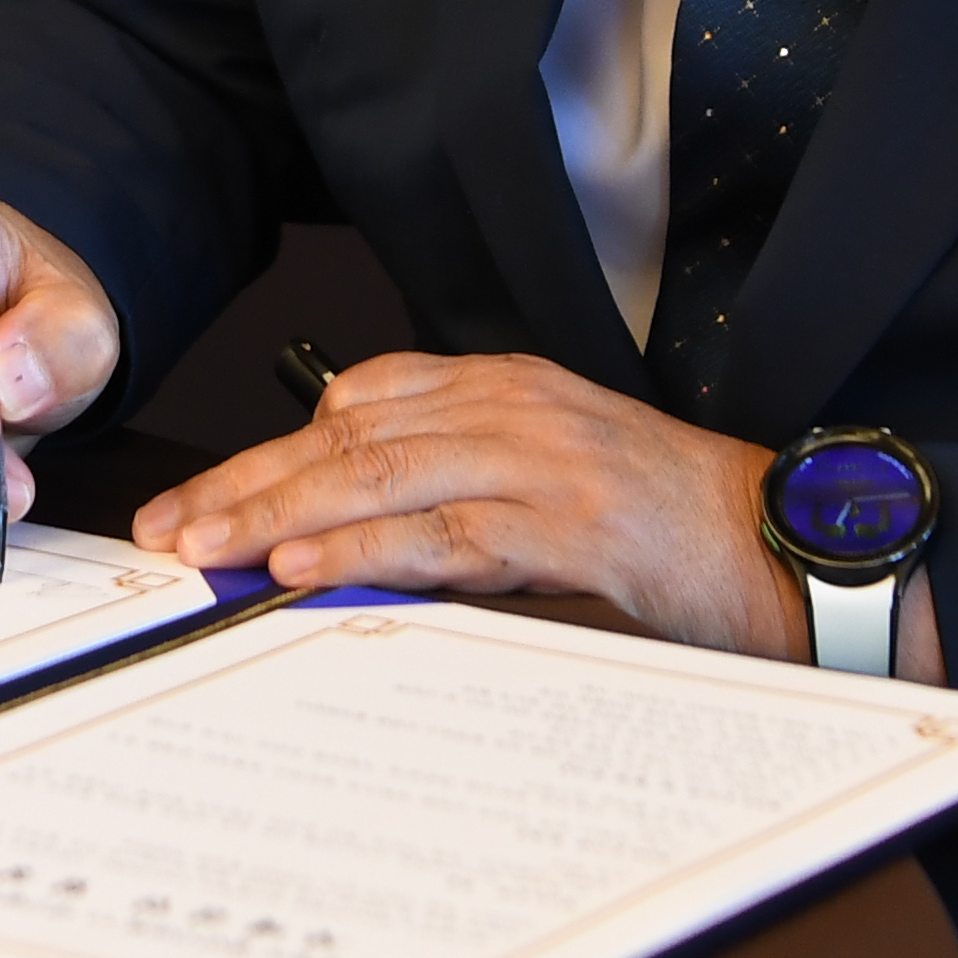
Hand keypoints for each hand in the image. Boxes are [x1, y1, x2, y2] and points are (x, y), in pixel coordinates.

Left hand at [132, 352, 939, 675]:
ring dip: (279, 518)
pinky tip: (303, 571)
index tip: (202, 494)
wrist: (787, 544)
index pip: (358, 401)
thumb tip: (356, 524)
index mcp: (508, 386)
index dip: (269, 450)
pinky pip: (441, 537)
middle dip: (246, 482)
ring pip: (379, 478)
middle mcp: (514, 407)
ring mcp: (541, 460)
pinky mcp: (568, 523)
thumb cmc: (677, 523)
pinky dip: (362, 552)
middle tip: (171, 526)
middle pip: (347, 437)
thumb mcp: (557, 477)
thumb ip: (464, 481)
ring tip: (207, 550)